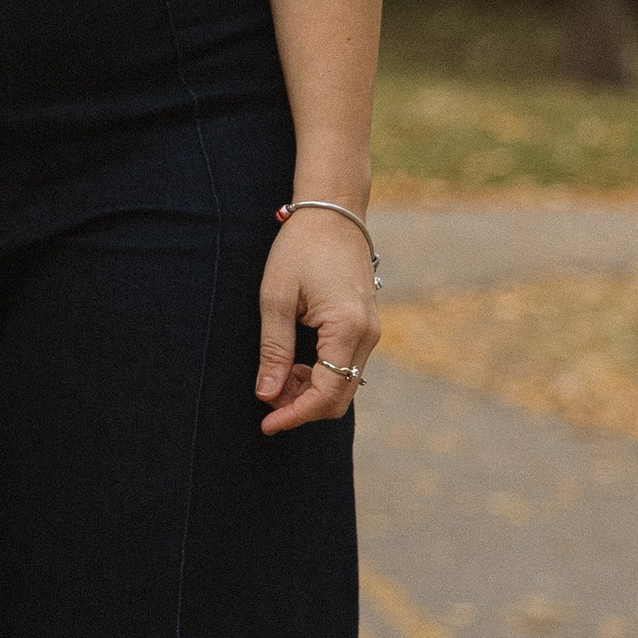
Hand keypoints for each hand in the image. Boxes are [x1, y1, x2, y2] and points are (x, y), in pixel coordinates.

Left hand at [255, 207, 379, 432]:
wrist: (333, 213)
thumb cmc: (300, 248)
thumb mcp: (276, 297)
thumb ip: (274, 350)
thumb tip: (267, 395)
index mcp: (347, 329)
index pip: (327, 393)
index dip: (295, 415)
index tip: (266, 425)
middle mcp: (368, 336)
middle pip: (339, 397)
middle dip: (302, 407)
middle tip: (265, 400)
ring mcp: (371, 332)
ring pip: (344, 385)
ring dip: (310, 392)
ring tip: (275, 380)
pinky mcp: (366, 327)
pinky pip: (347, 367)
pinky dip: (321, 376)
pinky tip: (295, 366)